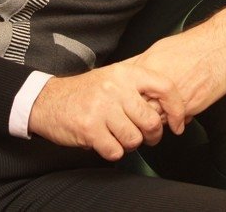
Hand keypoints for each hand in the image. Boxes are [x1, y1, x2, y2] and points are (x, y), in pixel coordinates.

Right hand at [28, 61, 185, 160]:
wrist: (48, 100)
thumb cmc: (85, 92)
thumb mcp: (113, 77)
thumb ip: (139, 89)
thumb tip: (169, 108)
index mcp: (125, 73)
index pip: (165, 88)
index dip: (177, 109)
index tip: (178, 123)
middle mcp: (115, 88)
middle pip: (151, 120)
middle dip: (152, 135)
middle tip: (147, 136)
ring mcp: (102, 108)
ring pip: (134, 139)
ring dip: (130, 144)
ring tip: (120, 136)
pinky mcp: (89, 128)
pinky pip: (115, 151)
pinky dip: (113, 152)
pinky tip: (105, 141)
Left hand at [129, 1, 225, 117]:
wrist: (224, 42)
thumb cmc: (196, 43)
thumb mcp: (162, 48)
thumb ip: (145, 65)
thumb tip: (132, 74)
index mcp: (148, 65)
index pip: (125, 91)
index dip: (125, 102)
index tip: (125, 107)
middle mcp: (157, 80)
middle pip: (137, 107)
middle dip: (138, 115)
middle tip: (140, 119)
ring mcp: (173, 93)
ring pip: (154, 117)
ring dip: (156, 121)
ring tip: (160, 118)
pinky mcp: (190, 103)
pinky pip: (174, 120)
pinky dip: (175, 121)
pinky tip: (179, 115)